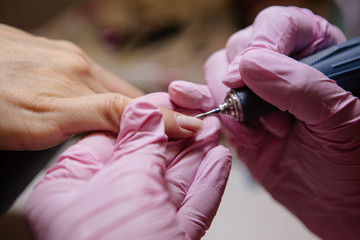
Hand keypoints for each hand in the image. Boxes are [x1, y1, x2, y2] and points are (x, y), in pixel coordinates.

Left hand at [0, 24, 201, 149]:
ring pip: (102, 84)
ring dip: (121, 104)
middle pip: (122, 93)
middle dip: (144, 113)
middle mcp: (75, 62)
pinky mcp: (44, 52)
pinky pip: (82, 75)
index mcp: (79, 77)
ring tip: (133, 123)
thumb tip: (137, 121)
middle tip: (164, 131)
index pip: (134, 104)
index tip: (191, 128)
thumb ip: (95, 117)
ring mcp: (60, 54)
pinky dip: (95, 92)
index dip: (164, 118)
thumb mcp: (42, 121)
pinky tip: (88, 102)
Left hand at [25, 96, 230, 239]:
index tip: (167, 101)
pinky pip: (192, 207)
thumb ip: (139, 142)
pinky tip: (220, 161)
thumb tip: (145, 109)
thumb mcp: (125, 181)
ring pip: (174, 182)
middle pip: (148, 160)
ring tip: (215, 131)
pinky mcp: (167, 238)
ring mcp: (140, 223)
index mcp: (74, 190)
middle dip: (179, 136)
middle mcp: (106, 205)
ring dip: (199, 155)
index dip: (142, 117)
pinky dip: (208, 184)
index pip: (111, 140)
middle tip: (199, 115)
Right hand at [204, 6, 359, 239]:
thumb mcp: (338, 118)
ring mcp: (254, 92)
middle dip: (244, 85)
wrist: (332, 201)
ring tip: (255, 134)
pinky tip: (210, 117)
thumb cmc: (350, 160)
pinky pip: (206, 99)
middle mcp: (280, 66)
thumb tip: (246, 65)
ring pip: (218, 71)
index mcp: (315, 52)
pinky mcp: (236, 115)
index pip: (279, 25)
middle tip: (270, 119)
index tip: (248, 74)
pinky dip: (200, 105)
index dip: (261, 43)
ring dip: (227, 103)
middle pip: (240, 47)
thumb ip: (298, 85)